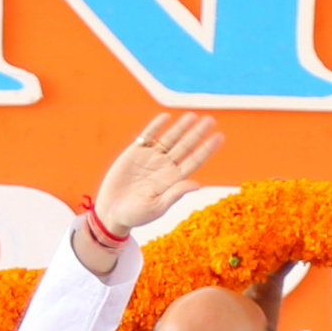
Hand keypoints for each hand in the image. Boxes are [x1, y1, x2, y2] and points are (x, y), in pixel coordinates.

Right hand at [92, 112, 224, 233]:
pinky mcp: (135, 152)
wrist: (112, 211)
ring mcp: (150, 158)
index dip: (207, 149)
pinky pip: (148, 135)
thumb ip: (175, 194)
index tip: (220, 137)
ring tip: (193, 115)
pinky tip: (166, 117)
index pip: (194, 161)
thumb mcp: (157, 207)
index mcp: (173, 180)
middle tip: (211, 120)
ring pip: (169, 138)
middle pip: (185, 146)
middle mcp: (165, 166)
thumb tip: (197, 184)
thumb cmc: (136, 215)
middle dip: (197, 133)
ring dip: (181, 127)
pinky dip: (156, 126)